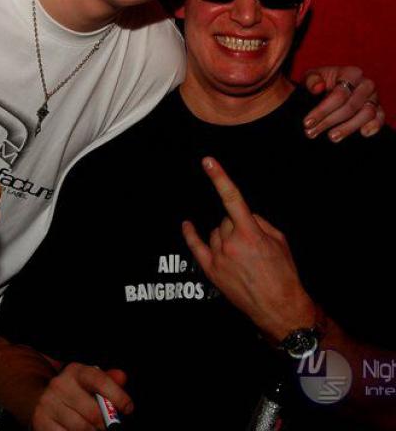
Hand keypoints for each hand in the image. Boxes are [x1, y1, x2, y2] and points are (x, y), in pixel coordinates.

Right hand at [32, 363, 132, 430]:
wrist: (37, 398)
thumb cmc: (73, 392)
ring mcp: (48, 404)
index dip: (118, 396)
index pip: (100, 381)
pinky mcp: (41, 422)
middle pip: (93, 412)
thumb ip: (108, 380)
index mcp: (75, 371)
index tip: (128, 408)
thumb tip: (122, 377)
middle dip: (106, 424)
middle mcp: (60, 385)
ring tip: (94, 429)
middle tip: (109, 426)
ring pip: (81, 428)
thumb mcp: (89, 381)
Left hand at [182, 157, 316, 342]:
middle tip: (251, 244)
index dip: (219, 177)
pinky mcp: (211, 270)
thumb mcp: (280, 241)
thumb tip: (244, 215)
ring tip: (242, 256)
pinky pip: (195, 246)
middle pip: (225, 220)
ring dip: (225, 237)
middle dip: (236, 226)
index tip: (208, 162)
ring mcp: (218, 257)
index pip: (232, 198)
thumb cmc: (284, 274)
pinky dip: (190, 234)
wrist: (280, 308)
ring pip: (215, 232)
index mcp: (250, 233)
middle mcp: (230, 243)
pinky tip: (187, 224)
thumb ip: (259, 222)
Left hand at [303, 65, 383, 140]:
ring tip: (331, 137)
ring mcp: (373, 97)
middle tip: (311, 132)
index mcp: (351, 73)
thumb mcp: (311, 77)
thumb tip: (318, 88)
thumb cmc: (320, 82)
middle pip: (350, 107)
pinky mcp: (377, 109)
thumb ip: (311, 80)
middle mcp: (365, 84)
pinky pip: (379, 118)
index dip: (322, 110)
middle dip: (329, 122)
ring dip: (347, 128)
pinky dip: (374, 126)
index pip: (339, 95)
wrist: (329, 88)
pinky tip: (362, 133)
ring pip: (366, 114)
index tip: (307, 122)